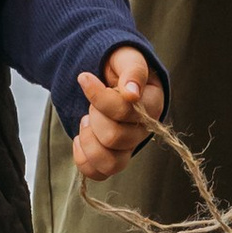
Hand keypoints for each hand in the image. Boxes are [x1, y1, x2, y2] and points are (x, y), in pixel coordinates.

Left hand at [72, 46, 166, 182]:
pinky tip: (80, 137)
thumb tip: (132, 93)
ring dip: (89, 141)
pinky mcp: (112, 158)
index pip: (124, 111)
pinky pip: (98, 173)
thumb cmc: (120, 66)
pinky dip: (82, 158)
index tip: (85, 78)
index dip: (99, 97)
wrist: (110, 76)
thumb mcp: (128, 58)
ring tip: (86, 122)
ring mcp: (128, 148)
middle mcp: (143, 131)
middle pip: (114, 137)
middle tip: (92, 102)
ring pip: (110, 163)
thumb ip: (133, 71)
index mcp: (152, 105)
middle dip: (94, 116)